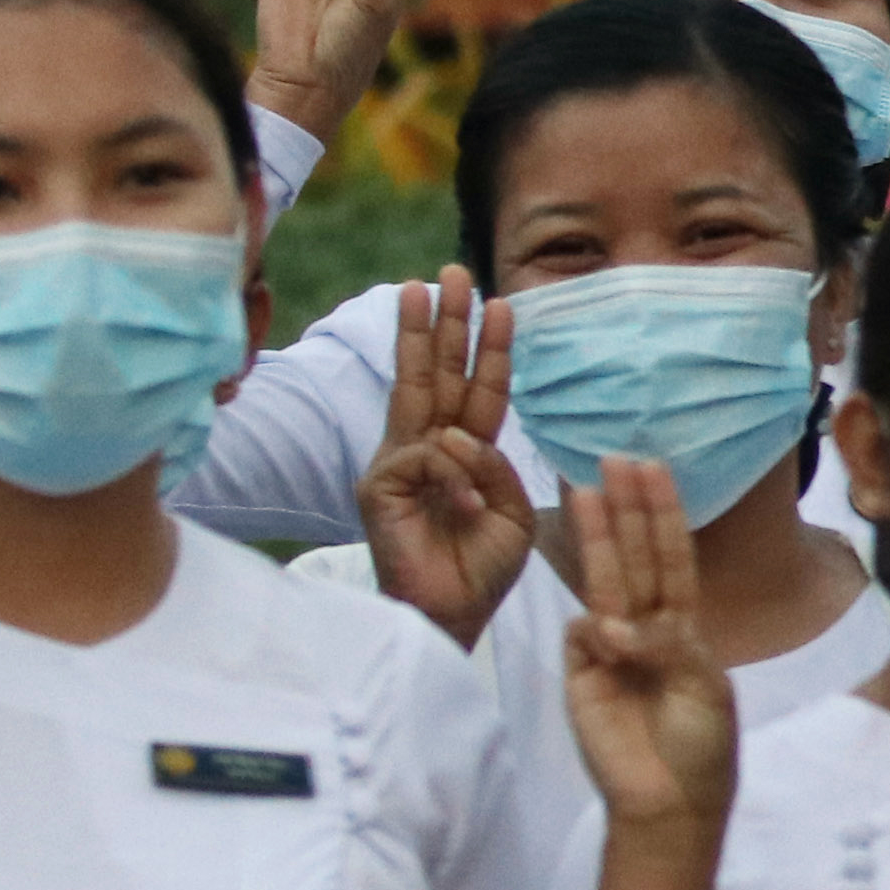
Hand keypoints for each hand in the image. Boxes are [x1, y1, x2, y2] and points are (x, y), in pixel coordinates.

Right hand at [356, 275, 533, 648]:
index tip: (500, 304)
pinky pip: (425, 455)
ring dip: (423, 335)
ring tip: (425, 288)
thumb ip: (497, 467)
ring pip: (414, 387)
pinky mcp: (378, 487)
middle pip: (439, 374)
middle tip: (449, 272)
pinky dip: (451, 470)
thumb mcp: (512, 511)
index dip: (490, 349)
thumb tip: (458, 438)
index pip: (478, 392)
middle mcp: (428, 450)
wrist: (453, 617)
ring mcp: (398, 464)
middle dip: (445, 322)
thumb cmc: (482, 570)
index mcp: (464, 455)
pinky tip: (462, 498)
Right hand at [555, 455, 738, 841]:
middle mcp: (645, 627)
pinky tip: (609, 645)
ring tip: (588, 490)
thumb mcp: (704, 687)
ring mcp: (608, 647)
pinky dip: (598, 634)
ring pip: (603, 581)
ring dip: (598, 537)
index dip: (664, 515)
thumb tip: (610, 625)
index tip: (657, 470)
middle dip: (626, 509)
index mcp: (684, 626)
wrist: (669, 801)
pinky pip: (583, 637)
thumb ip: (664, 646)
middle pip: (634, 557)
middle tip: (616, 459)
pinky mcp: (580, 675)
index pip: (672, 557)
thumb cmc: (701, 744)